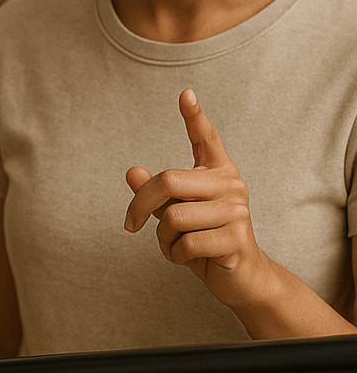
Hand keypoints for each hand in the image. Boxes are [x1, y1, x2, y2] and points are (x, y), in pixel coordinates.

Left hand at [123, 88, 274, 308]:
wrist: (242, 279)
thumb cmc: (205, 241)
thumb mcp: (175, 214)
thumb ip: (155, 194)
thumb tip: (131, 171)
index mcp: (218, 173)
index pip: (206, 139)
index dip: (195, 116)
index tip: (185, 93)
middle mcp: (232, 185)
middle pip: (168, 181)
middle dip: (140, 205)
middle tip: (130, 224)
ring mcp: (237, 212)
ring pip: (174, 217)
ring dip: (162, 238)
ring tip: (176, 245)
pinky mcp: (236, 239)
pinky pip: (186, 243)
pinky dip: (174, 255)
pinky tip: (187, 258)